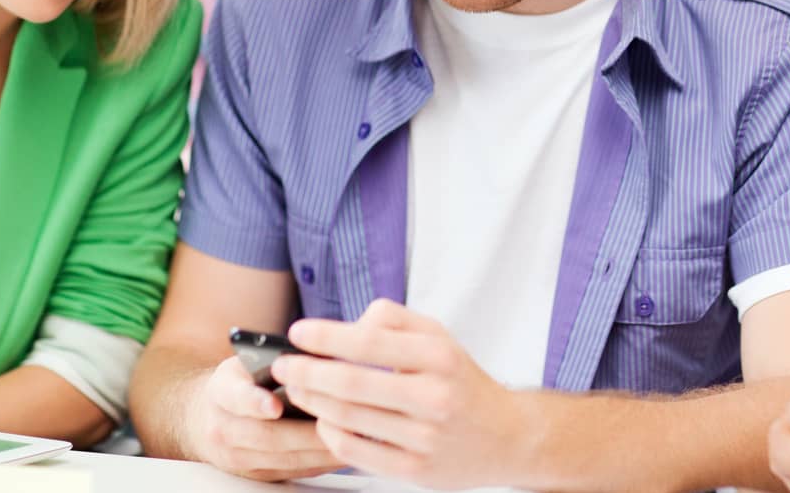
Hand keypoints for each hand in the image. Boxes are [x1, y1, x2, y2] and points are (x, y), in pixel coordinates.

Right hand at [185, 355, 341, 480]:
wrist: (205, 417)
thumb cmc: (240, 382)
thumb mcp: (248, 361)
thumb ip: (277, 359)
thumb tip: (322, 355)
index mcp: (222, 391)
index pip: (237, 397)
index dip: (255, 402)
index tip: (275, 405)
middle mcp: (224, 427)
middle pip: (267, 436)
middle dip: (306, 432)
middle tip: (339, 423)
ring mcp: (237, 457)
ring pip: (282, 458)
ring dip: (319, 451)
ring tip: (349, 437)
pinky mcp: (255, 474)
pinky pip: (291, 472)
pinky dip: (319, 463)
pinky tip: (341, 450)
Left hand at [277, 299, 530, 489]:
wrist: (506, 436)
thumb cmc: (462, 382)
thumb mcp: (439, 337)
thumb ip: (393, 320)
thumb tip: (349, 328)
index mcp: (439, 356)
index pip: (369, 341)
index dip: (326, 337)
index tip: (297, 332)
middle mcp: (434, 396)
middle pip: (351, 383)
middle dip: (307, 372)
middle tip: (283, 365)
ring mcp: (425, 437)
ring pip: (348, 418)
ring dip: (312, 402)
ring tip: (296, 389)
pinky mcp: (416, 470)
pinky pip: (357, 451)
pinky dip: (331, 433)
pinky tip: (323, 419)